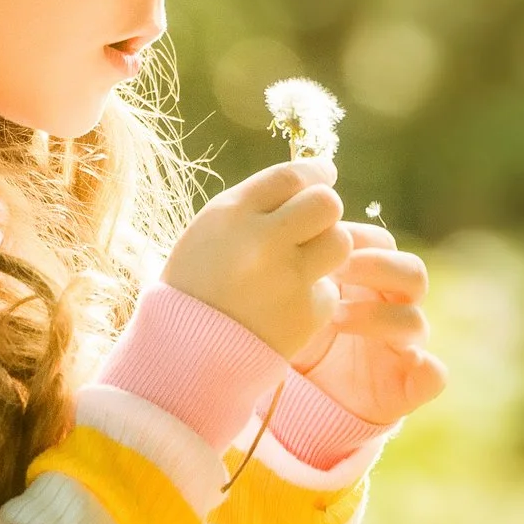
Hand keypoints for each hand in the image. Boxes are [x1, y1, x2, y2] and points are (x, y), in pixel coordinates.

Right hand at [160, 157, 352, 360]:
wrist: (183, 351)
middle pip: (326, 203)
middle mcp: (263, 241)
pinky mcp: (305, 313)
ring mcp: (287, 278)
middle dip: (325, 210)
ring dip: (327, 248)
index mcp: (232, 214)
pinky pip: (329, 289)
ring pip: (340, 242)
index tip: (324, 175)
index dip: (316, 172)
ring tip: (302, 262)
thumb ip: (257, 204)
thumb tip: (314, 180)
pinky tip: (285, 303)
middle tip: (315, 222)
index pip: (292, 176)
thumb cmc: (197, 282)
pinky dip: (313, 294)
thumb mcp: (211, 229)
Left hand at [286, 220, 446, 425]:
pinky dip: (428, 370)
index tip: (325, 237)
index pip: (383, 245)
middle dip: (377, 268)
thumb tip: (289, 223)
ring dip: (378, 317)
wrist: (287, 396)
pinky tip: (413, 363)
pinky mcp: (406, 386)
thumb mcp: (289, 296)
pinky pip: (433, 376)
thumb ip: (297, 264)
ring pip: (415, 322)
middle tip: (336, 268)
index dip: (360, 239)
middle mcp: (391, 309)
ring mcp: (402, 348)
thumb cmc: (288, 334)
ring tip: (335, 318)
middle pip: (411, 274)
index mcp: (368, 280)